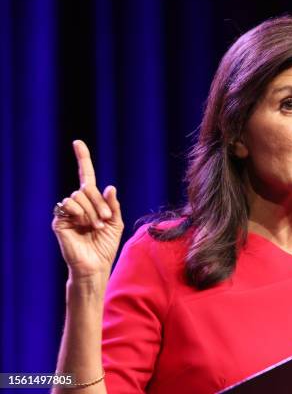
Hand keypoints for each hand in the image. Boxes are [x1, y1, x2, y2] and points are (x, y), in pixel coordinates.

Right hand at [52, 140, 123, 280]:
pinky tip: (84, 226)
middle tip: (105, 220)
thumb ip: (113, 204)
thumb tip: (109, 186)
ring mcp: (68, 211)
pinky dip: (81, 214)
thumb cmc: (105, 246)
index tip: (77, 142)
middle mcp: (78, 203)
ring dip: (92, 211)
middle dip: (99, 203)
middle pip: (87, 188)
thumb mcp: (116, 222)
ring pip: (79, 195)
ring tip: (95, 226)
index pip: (86, 176)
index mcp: (92, 202)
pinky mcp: (59, 220)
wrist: (95, 265)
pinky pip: (69, 205)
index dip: (83, 159)